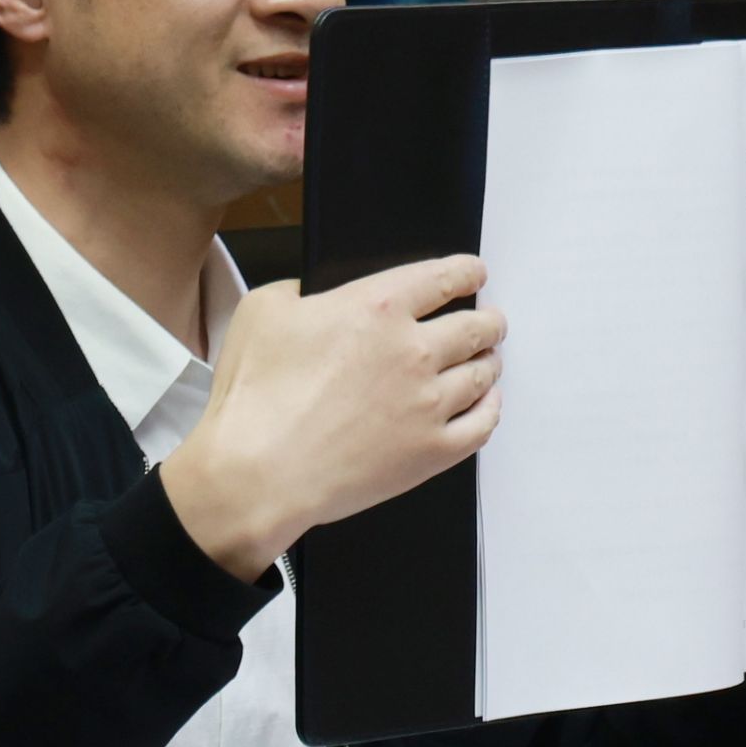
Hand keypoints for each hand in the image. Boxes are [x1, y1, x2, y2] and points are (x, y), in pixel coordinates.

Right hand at [162, 255, 504, 579]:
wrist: (258, 474)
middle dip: (488, 320)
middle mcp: (413, 351)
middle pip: (476, 326)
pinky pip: (482, 424)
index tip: (475, 274)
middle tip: (490, 320)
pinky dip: (490, 408)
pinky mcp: (432, 451)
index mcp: (377, 307)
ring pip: (482, 373)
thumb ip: (298, 290)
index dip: (468, 272)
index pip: (445, 278)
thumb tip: (311, 294)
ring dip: (489, 361)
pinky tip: (485, 403)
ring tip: (487, 360)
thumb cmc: (255, 399)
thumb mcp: (263, 311)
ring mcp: (428, 403)